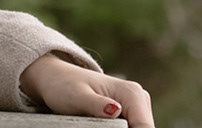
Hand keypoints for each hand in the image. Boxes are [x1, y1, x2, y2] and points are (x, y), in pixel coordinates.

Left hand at [20, 53, 154, 126]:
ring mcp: (135, 107)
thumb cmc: (64, 85)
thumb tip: (115, 110)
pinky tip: (100, 126)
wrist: (57, 78)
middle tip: (96, 127)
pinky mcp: (129, 114)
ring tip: (95, 125)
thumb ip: (96, 105)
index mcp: (132, 93)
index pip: (144, 127)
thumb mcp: (77, 97)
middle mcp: (139, 98)